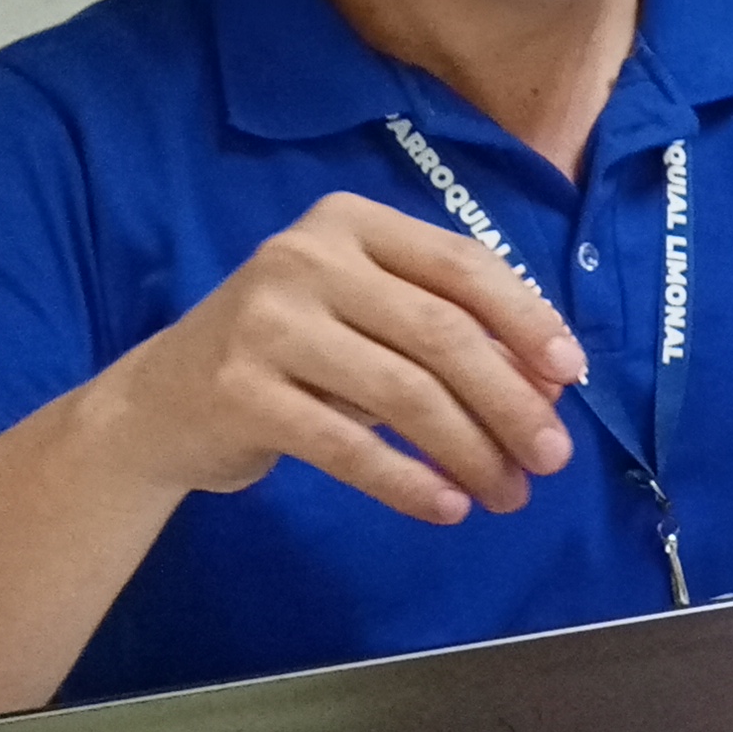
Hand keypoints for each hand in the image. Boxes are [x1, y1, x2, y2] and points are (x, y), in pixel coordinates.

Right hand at [79, 193, 590, 523]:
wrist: (161, 401)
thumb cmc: (292, 354)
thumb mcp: (367, 320)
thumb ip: (448, 333)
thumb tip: (549, 387)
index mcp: (349, 223)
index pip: (462, 265)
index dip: (527, 321)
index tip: (570, 377)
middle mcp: (305, 258)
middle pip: (442, 333)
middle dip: (510, 401)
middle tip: (552, 458)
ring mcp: (266, 323)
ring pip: (403, 393)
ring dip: (470, 451)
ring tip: (510, 493)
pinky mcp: (239, 392)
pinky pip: (348, 446)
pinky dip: (408, 481)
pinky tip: (447, 508)